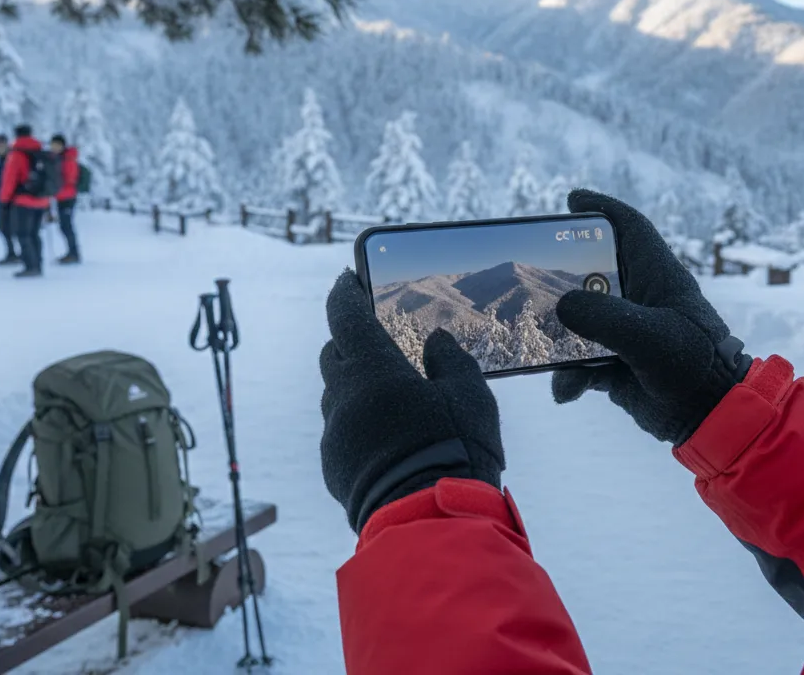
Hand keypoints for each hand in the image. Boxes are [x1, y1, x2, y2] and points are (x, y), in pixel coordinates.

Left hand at [320, 270, 504, 532]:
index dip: (344, 293)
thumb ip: (452, 361)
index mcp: (372, 370)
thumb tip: (436, 341)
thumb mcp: (471, 397)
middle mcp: (343, 398)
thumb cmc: (453, 451)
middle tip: (377, 342)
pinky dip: (358, 426)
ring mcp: (333, 435)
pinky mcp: (333, 468)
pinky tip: (388, 441)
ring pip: (336, 397)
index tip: (348, 280)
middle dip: (350, 342)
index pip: (344, 316)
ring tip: (392, 400)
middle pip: (333, 354)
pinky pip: (340, 434)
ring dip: (356, 389)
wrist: (428, 523)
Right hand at [552, 191, 751, 444]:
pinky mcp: (615, 365)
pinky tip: (566, 392)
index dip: (603, 209)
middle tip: (532, 267)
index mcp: (659, 277)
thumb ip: (604, 318)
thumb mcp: (649, 337)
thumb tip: (561, 306)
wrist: (709, 419)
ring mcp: (625, 332)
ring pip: (579, 321)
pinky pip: (578, 362)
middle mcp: (640, 299)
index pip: (630, 229)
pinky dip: (568, 376)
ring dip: (558, 338)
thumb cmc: (692, 366)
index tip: (572, 200)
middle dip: (563, 273)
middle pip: (593, 271)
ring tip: (538, 349)